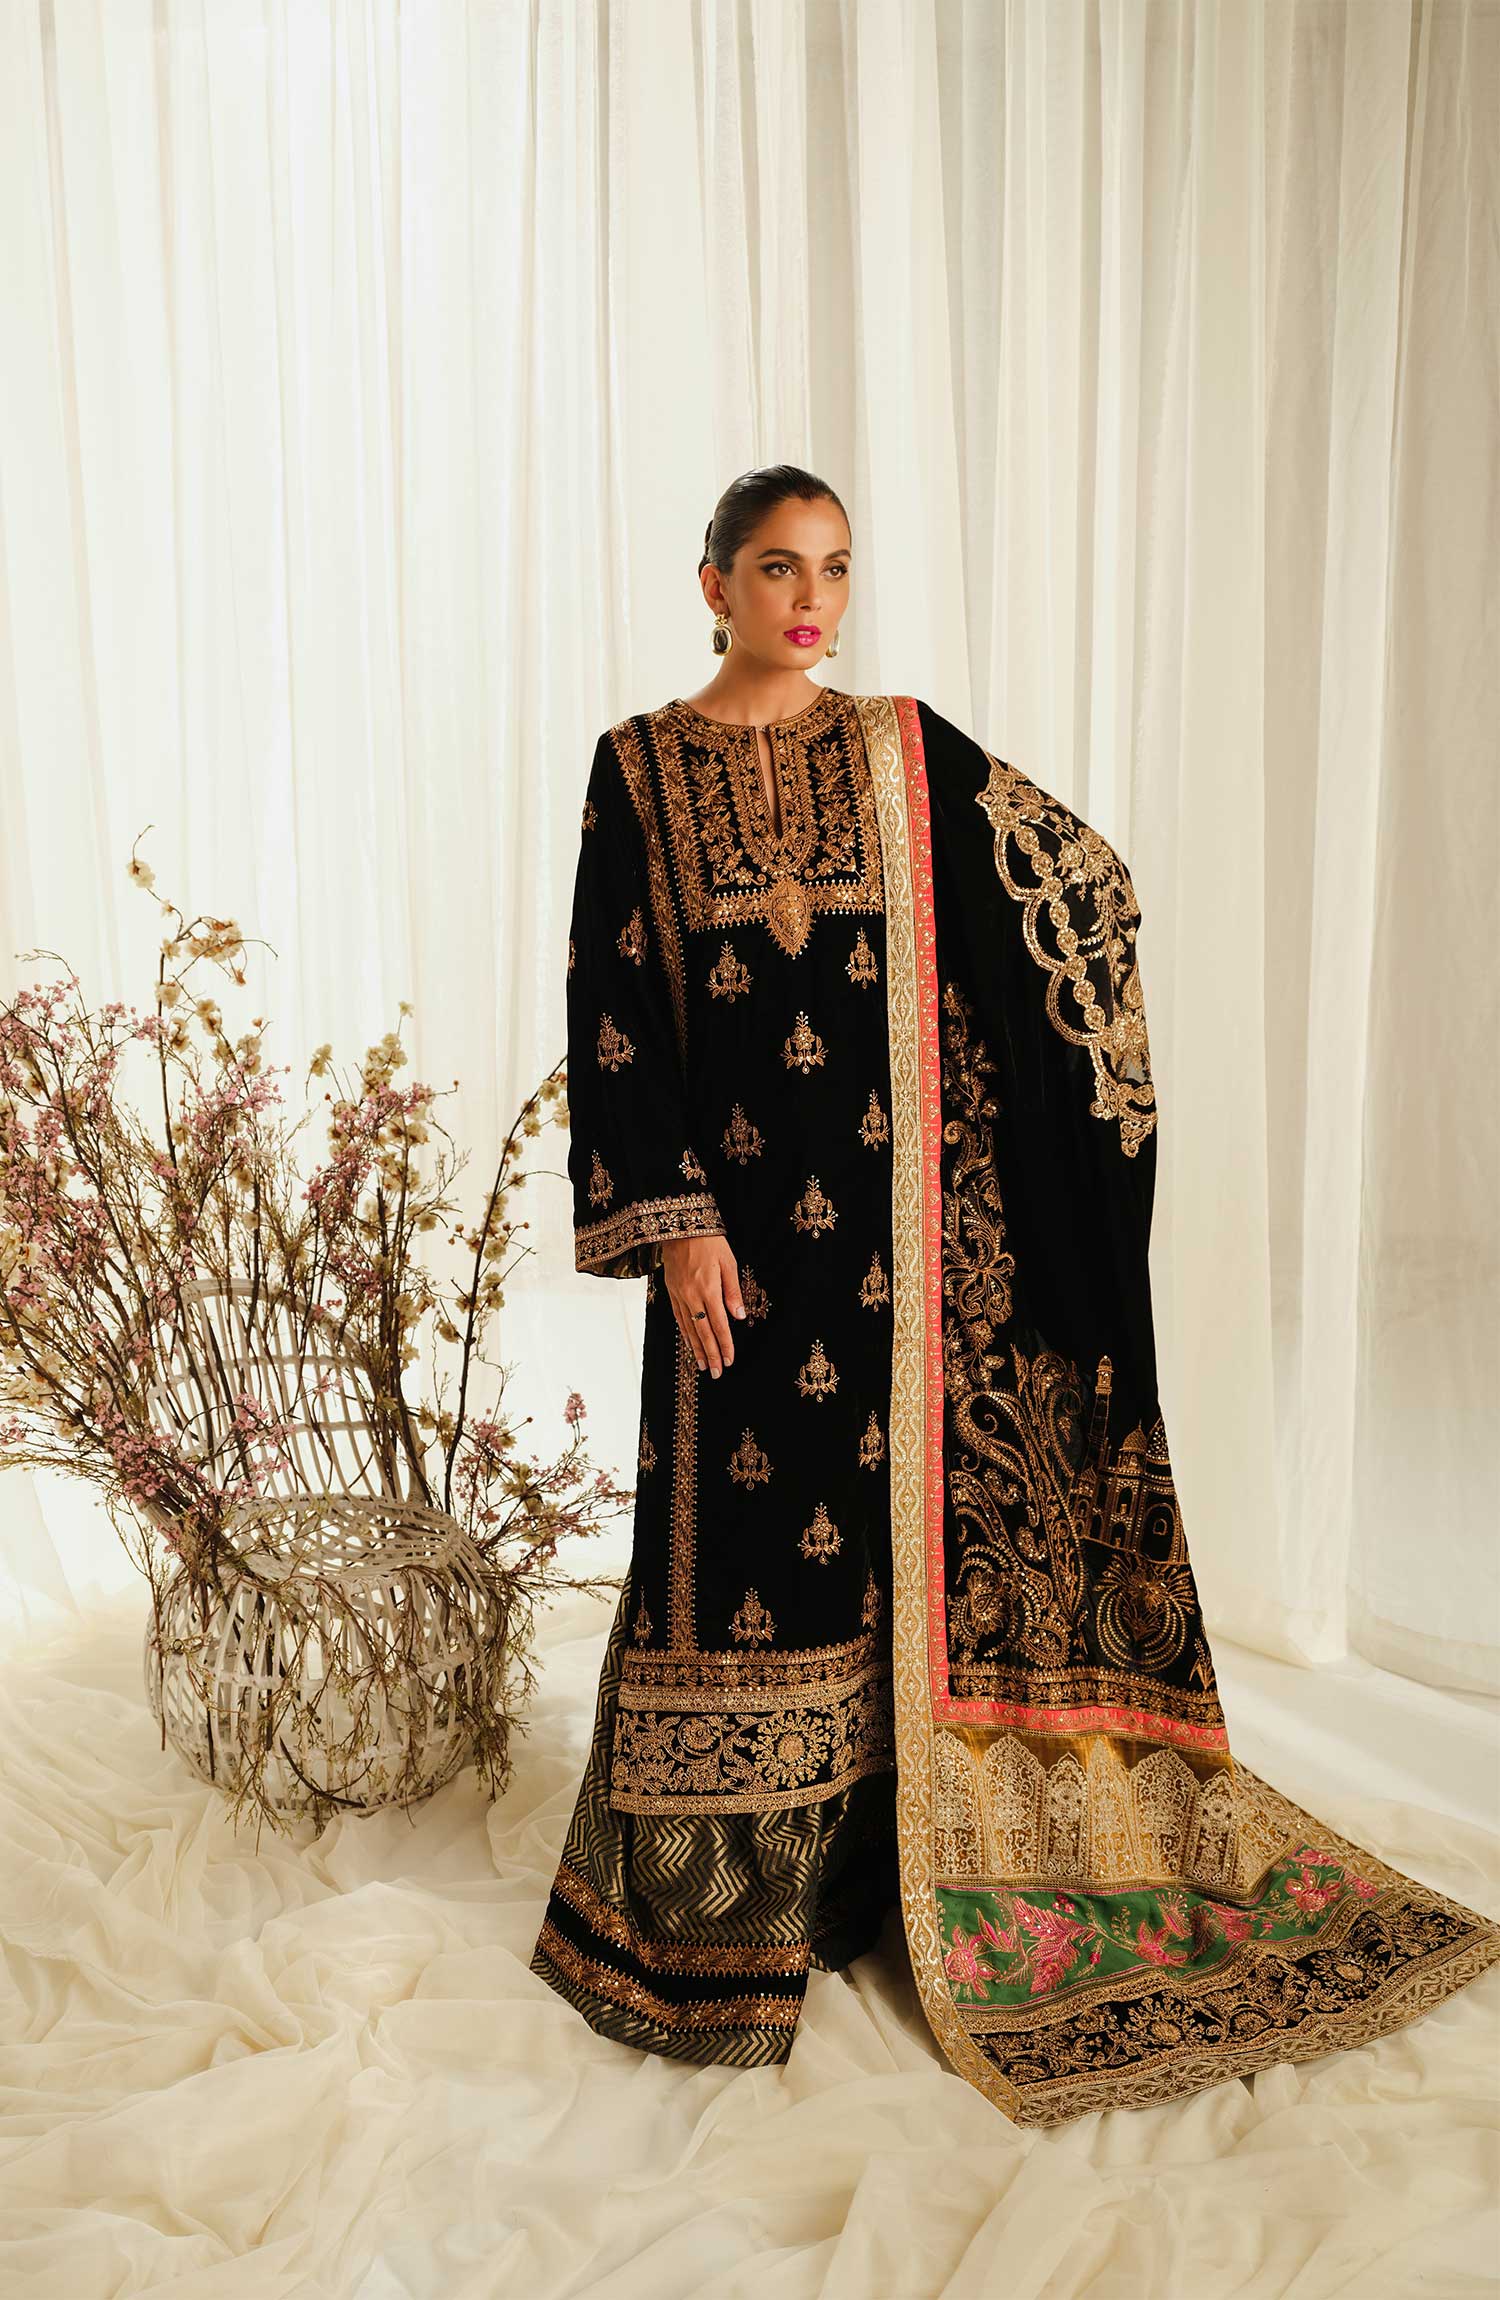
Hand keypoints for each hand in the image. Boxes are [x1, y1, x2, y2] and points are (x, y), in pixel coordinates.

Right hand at [661, 1233, 744, 1376]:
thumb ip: (733, 1291)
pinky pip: (678, 1317)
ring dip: (696, 1349)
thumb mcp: (728, 1262)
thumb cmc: (709, 1242)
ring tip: (702, 1365)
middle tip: (715, 1373)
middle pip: (703, 1332)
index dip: (725, 1345)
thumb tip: (739, 1316)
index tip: (729, 1361)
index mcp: (708, 1290)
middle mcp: (692, 1296)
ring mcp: (679, 1295)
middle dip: (710, 1354)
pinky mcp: (671, 1291)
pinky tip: (689, 1343)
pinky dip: (684, 1333)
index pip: (719, 1325)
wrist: (680, 1226)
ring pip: (689, 1328)